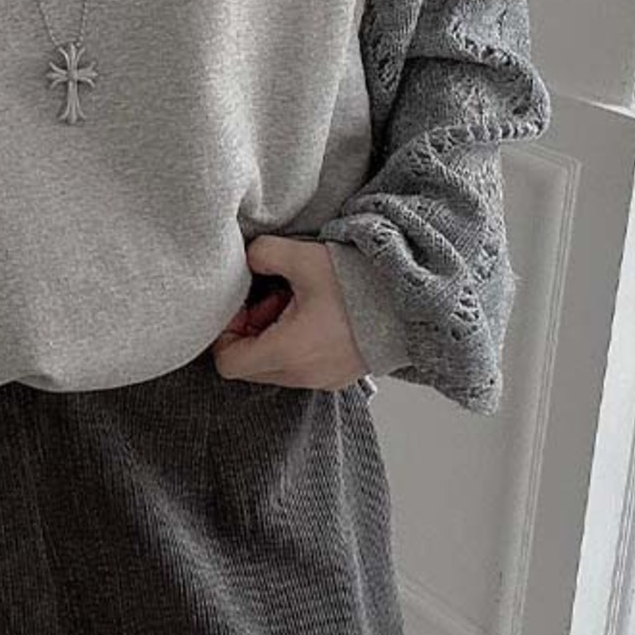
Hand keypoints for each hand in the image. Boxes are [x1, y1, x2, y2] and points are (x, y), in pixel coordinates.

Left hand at [211, 234, 369, 390]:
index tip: (239, 307)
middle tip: (266, 299)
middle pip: (249, 366)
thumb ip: (263, 254)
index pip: (228, 363)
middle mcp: (301, 375)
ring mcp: (321, 380)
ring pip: (273, 367)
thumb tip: (248, 258)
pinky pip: (298, 367)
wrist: (411, 301)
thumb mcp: (303, 258)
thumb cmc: (360, 284)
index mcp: (287, 352)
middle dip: (248, 332)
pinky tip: (311, 313)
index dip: (224, 334)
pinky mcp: (337, 377)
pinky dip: (293, 344)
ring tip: (292, 302)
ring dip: (271, 336)